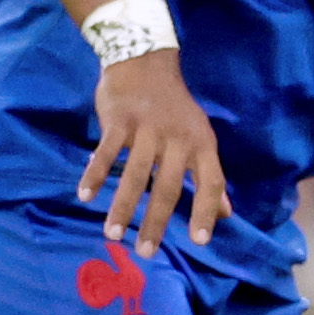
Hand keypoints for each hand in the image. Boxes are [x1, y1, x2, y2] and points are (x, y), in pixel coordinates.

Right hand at [78, 49, 229, 246]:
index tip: (201, 241)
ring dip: (123, 207)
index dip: (208, 211)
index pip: (212, 182)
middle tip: (145, 252)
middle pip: (169, 187)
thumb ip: (209, 176)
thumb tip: (227, 213)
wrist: (144, 62)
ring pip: (135, 175)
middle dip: (156, 222)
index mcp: (203, 144)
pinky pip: (106, 153)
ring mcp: (147, 129)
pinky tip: (86, 197)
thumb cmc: (175, 109)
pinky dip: (95, 174)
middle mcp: (178, 139)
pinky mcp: (119, 120)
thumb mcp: (201, 137)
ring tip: (113, 234)